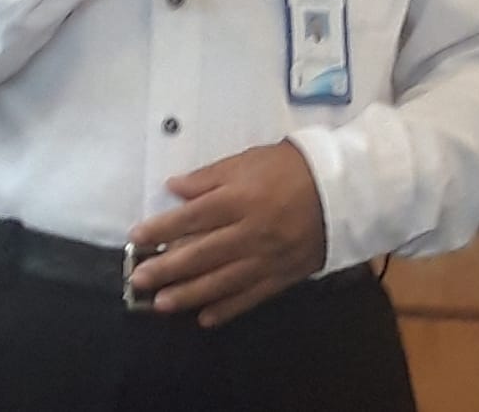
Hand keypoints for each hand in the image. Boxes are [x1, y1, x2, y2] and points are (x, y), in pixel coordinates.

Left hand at [128, 141, 325, 326]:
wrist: (340, 190)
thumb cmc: (288, 168)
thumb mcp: (246, 161)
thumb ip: (209, 177)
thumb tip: (173, 188)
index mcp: (239, 199)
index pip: (192, 217)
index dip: (162, 228)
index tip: (137, 236)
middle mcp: (249, 232)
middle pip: (202, 253)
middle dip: (167, 268)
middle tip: (139, 279)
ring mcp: (266, 258)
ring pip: (222, 281)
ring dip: (189, 294)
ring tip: (161, 304)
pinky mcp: (282, 276)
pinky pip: (250, 297)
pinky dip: (227, 309)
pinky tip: (204, 318)